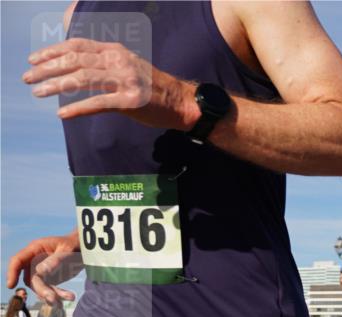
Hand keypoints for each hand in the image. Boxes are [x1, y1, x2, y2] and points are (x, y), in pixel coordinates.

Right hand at [7, 232, 82, 304]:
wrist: (83, 248)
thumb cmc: (74, 244)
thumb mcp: (68, 249)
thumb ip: (56, 259)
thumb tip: (41, 271)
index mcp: (36, 248)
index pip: (18, 261)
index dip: (12, 273)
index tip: (11, 285)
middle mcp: (35, 260)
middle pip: (31, 279)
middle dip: (41, 290)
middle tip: (53, 299)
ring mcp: (41, 271)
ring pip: (40, 287)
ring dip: (51, 295)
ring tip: (69, 297)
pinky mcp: (49, 279)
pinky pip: (50, 289)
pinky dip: (58, 295)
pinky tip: (69, 297)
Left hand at [24, 38, 199, 126]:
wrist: (182, 102)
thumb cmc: (153, 88)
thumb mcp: (128, 66)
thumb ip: (105, 64)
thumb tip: (75, 68)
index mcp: (116, 51)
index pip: (77, 46)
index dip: (52, 51)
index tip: (34, 59)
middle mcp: (119, 62)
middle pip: (75, 61)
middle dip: (47, 68)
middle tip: (28, 78)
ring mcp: (126, 80)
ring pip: (82, 79)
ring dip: (56, 86)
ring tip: (38, 92)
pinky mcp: (130, 101)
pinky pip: (98, 103)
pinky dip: (77, 108)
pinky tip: (62, 113)